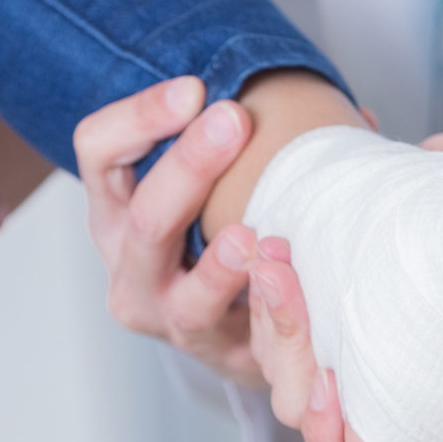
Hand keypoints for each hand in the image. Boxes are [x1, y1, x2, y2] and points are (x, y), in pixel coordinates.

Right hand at [75, 77, 266, 388]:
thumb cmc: (213, 229)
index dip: (138, 116)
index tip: (194, 89)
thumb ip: (245, 137)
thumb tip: (344, 109)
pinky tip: (286, 287)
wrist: (229, 326)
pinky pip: (240, 339)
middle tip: (233, 121)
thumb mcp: (204, 180)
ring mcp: (165, 315)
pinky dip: (265, 311)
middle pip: (142, 217)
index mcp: (115, 205)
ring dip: (219, 267)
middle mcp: (127, 263)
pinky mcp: (212, 353)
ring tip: (247, 237)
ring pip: (186, 296)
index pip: (98, 148)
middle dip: (188, 166)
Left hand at [246, 239, 442, 441]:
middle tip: (286, 287)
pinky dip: (266, 283)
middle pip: (293, 407)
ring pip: (270, 359)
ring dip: (270, 307)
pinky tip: (272, 244)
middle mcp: (344, 416)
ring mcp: (315, 371)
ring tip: (275, 256)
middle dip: (287, 343)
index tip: (333, 385)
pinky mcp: (297, 328)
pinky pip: (262, 318)